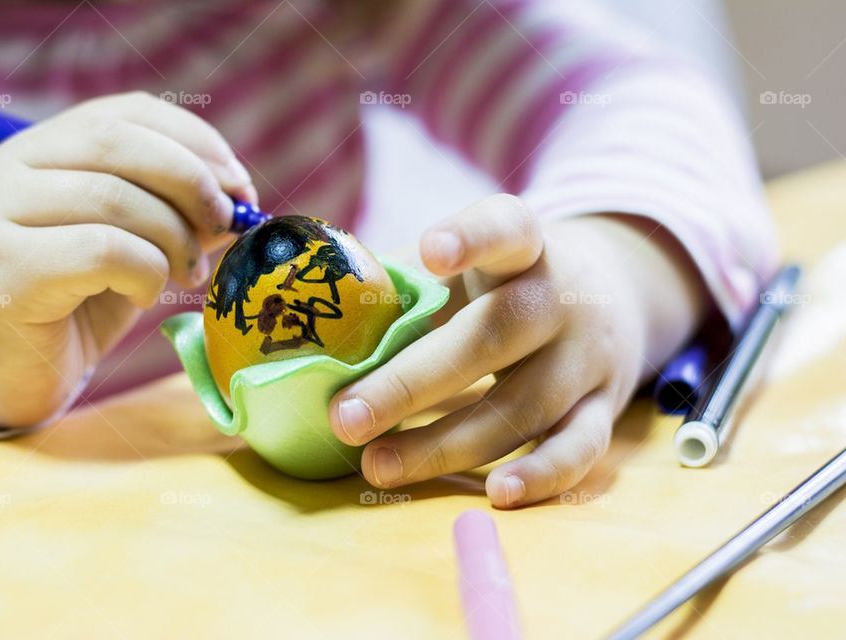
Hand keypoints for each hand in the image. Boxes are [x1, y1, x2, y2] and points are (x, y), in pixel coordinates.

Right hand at [0, 92, 255, 430]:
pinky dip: (144, 272)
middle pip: (117, 142)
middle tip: (225, 225)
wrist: (1, 377)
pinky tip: (142, 296)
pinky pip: (100, 251)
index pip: (126, 112)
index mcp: (40, 149)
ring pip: (112, 197)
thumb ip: (174, 215)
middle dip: (191, 181)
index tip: (239, 184)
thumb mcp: (132, 248)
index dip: (194, 140)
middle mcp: (7, 169)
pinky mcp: (3, 269)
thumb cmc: (71, 308)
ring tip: (185, 275)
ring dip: (173, 238)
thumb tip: (238, 198)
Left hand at [328, 195, 701, 507]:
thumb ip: (404, 288)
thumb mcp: (468, 265)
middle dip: (413, 382)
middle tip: (345, 417)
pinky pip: (579, 448)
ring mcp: (588, 356)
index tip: (431, 252)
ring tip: (377, 465)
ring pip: (526, 404)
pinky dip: (542, 475)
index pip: (506, 229)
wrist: (610, 296)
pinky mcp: (607, 407)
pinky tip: (496, 494)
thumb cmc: (505, 282)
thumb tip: (319, 330)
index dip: (472, 238)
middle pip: (495, 335)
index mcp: (523, 248)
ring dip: (447, 443)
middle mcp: (562, 298)